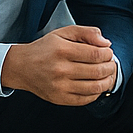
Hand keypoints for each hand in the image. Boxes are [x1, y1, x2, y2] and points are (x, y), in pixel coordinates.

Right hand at [1, 25, 117, 106]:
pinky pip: (85, 99)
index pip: (95, 54)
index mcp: (62, 50)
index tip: (108, 52)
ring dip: (107, 81)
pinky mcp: (59, 99)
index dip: (107, 54)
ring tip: (107, 75)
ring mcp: (59, 86)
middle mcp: (60, 69)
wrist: (21, 67)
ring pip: (95, 87)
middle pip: (97, 71)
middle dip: (110, 67)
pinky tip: (96, 85)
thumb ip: (86, 32)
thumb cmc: (44, 49)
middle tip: (110, 64)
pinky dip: (96, 93)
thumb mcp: (62, 33)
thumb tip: (106, 43)